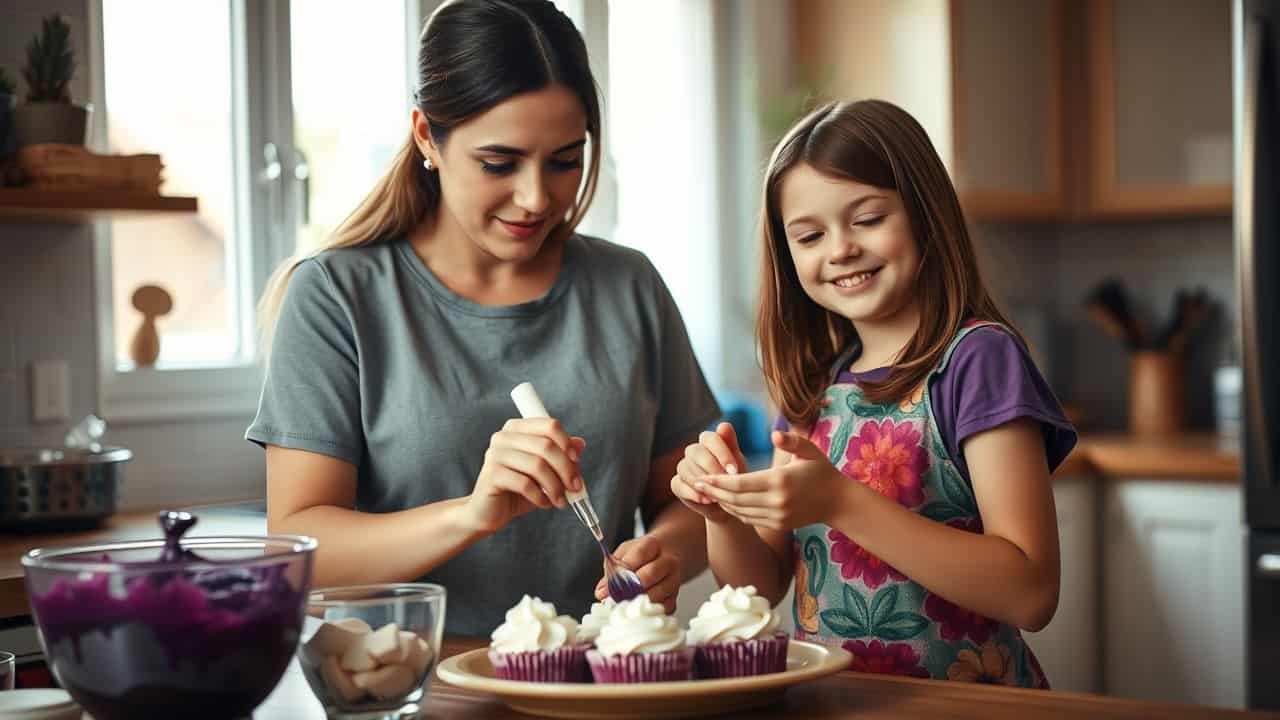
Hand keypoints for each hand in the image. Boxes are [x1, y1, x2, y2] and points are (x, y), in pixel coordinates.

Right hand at [464, 418, 585, 533]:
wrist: (489, 512)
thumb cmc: (518, 490)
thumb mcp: (544, 472)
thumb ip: (560, 456)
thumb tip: (580, 443)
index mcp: (517, 428)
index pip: (549, 425)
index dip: (567, 443)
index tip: (577, 461)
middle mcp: (503, 437)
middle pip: (546, 446)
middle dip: (566, 469)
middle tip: (575, 488)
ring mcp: (495, 454)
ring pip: (537, 465)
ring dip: (555, 487)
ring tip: (560, 501)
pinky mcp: (491, 475)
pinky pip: (525, 484)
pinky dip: (540, 497)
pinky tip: (544, 504)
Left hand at [593, 535, 681, 613]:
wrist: (668, 555)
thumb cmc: (643, 555)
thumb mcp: (625, 553)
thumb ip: (611, 569)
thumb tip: (601, 591)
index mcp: (653, 545)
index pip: (639, 554)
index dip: (622, 570)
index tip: (607, 587)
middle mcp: (668, 562)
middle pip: (650, 574)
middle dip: (629, 588)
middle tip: (613, 599)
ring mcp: (674, 580)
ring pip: (657, 594)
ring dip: (637, 603)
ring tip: (621, 607)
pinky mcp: (674, 598)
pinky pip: (663, 608)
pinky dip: (648, 612)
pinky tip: (635, 612)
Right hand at [670, 422, 741, 522]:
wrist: (727, 505)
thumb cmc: (734, 480)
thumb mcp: (737, 464)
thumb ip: (731, 445)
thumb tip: (724, 425)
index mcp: (709, 441)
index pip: (710, 438)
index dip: (721, 453)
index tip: (734, 471)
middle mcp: (694, 451)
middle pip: (696, 452)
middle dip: (711, 468)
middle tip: (725, 483)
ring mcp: (683, 467)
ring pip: (686, 468)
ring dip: (701, 482)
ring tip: (717, 495)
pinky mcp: (677, 483)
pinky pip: (678, 484)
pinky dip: (691, 493)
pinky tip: (705, 501)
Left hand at [696, 430, 852, 530]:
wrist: (837, 502)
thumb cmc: (821, 470)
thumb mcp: (810, 450)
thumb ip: (791, 440)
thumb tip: (774, 434)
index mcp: (779, 481)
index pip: (739, 483)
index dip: (718, 481)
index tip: (702, 475)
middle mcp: (776, 502)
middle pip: (735, 500)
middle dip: (714, 492)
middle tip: (696, 483)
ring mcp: (777, 516)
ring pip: (740, 511)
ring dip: (722, 502)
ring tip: (707, 492)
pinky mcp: (778, 525)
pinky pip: (749, 519)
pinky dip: (735, 511)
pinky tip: (726, 501)